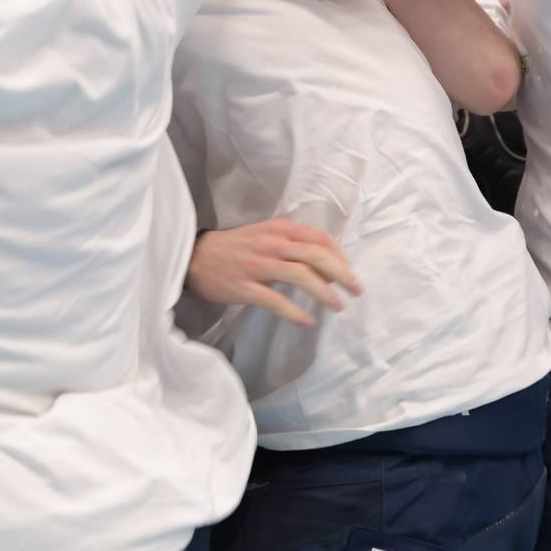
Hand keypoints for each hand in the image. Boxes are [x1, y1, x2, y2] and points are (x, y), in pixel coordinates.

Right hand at [187, 219, 361, 327]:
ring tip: (336, 306)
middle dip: (341, 274)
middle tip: (356, 291)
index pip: (320, 239)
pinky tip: (307, 321)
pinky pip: (276, 300)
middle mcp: (271, 243)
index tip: (349, 273)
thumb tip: (325, 267)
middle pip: (315, 255)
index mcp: (279, 229)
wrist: (195, 256)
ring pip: (300, 276)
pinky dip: (295, 312)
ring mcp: (257, 265)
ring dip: (324, 293)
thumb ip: (293, 245)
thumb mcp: (265, 235)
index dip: (340, 256)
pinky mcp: (244, 287)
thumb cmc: (235, 248)